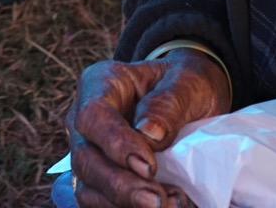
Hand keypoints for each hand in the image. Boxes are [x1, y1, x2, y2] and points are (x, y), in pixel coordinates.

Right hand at [68, 49, 229, 205]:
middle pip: (86, 159)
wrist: (190, 98)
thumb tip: (149, 134)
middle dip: (121, 186)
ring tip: (168, 204)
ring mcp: (89, 152)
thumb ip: (169, 102)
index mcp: (102, 83)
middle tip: (158, 201)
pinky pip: (102, 202)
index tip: (149, 166)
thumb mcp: (187, 81)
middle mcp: (86, 121)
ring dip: (126, 203)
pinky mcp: (99, 179)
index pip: (93, 116)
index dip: (116, 145)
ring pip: (89, 188)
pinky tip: (165, 205)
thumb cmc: (184, 83)